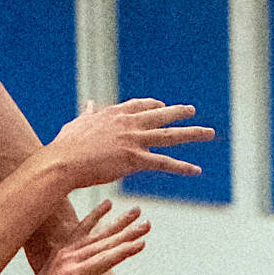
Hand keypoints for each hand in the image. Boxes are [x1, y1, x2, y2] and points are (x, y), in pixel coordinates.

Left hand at [18, 202, 149, 274]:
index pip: (104, 262)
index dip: (124, 252)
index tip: (142, 243)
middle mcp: (68, 261)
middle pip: (103, 244)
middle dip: (127, 234)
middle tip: (147, 225)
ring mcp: (64, 253)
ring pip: (96, 234)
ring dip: (118, 223)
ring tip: (137, 211)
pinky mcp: (63, 249)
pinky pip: (81, 229)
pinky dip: (95, 216)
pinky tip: (108, 204)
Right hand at [50, 99, 211, 190]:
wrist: (64, 161)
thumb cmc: (66, 147)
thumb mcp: (77, 125)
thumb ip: (87, 115)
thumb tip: (88, 104)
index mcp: (114, 114)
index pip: (138, 106)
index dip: (152, 106)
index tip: (161, 105)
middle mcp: (128, 123)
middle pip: (160, 115)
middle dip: (178, 112)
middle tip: (192, 111)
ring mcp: (134, 140)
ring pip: (169, 136)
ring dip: (192, 134)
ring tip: (209, 133)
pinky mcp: (135, 159)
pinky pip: (164, 163)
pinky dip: (182, 167)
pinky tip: (196, 170)